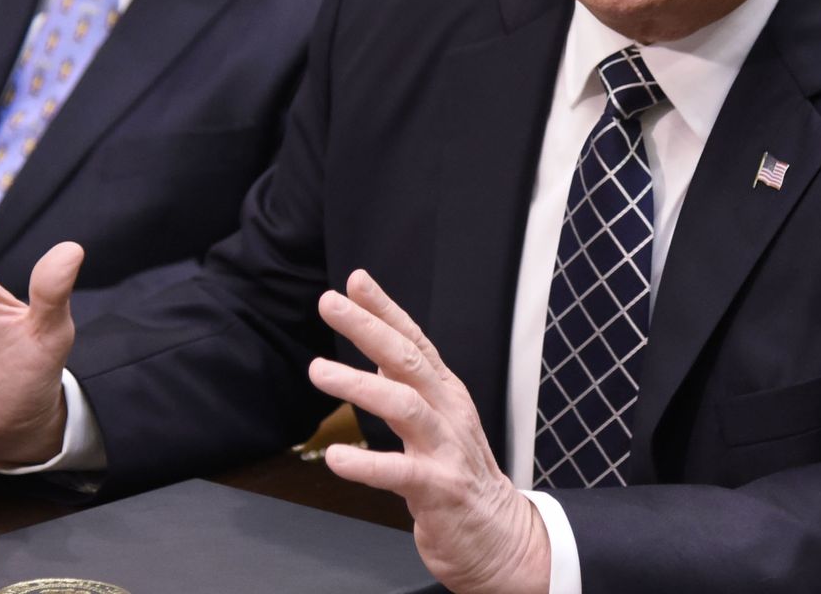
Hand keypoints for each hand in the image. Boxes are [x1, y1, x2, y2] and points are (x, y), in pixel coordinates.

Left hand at [309, 270, 550, 593]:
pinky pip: (399, 472)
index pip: (414, 341)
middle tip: (329, 303)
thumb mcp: (439, 421)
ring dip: (359, 385)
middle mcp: (449, 412)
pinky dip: (367, 464)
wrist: (501, 537)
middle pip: (407, 360)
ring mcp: (446, 449)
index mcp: (446, 393)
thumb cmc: (462, 476)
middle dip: (367, 328)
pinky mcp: (439, 489)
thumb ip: (411, 388)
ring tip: (318, 370)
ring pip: (404, 405)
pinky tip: (337, 458)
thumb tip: (379, 355)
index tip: (356, 281)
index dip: (385, 309)